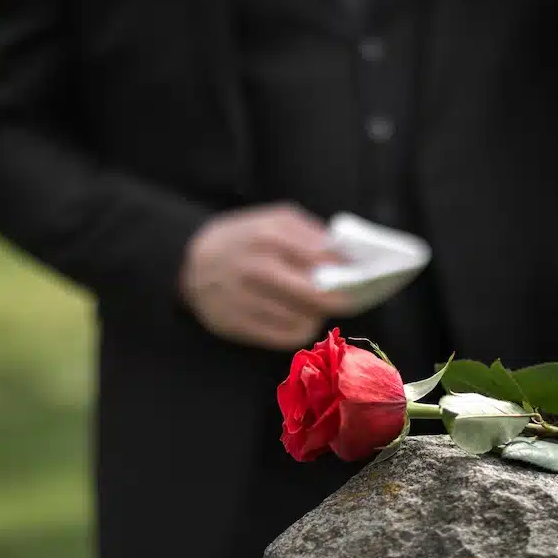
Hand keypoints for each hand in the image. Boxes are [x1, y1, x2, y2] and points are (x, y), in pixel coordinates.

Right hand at [180, 202, 349, 349]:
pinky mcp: (238, 325)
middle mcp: (258, 269)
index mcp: (269, 236)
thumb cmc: (243, 239)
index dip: (351, 270)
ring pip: (305, 320)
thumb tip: (350, 256)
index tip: (367, 274)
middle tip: (353, 298)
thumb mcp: (274, 221)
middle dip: (343, 299)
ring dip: (319, 315)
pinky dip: (301, 329)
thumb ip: (312, 234)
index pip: (325, 260)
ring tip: (319, 305)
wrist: (189, 263)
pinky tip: (301, 317)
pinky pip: (287, 337)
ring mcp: (246, 300)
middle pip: (319, 296)